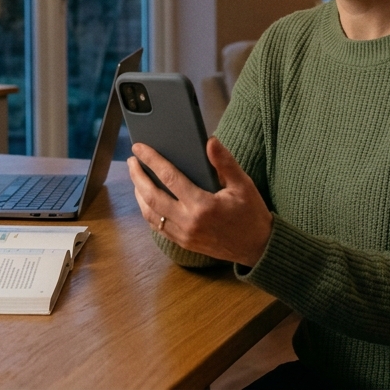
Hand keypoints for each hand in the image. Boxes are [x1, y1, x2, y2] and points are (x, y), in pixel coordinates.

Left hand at [128, 138, 273, 266]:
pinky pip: (157, 227)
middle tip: (132, 161)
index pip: (169, 177)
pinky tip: (147, 199)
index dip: (152, 160)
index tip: (139, 148)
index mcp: (203, 205)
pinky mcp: (183, 243)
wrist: (257, 248)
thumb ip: (225, 162)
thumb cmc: (251, 214)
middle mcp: (189, 222)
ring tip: (136, 178)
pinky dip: (148, 211)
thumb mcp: (243, 185)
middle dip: (137, 177)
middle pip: (152, 196)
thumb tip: (210, 141)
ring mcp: (184, 235)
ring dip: (139, 195)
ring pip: (150, 214)